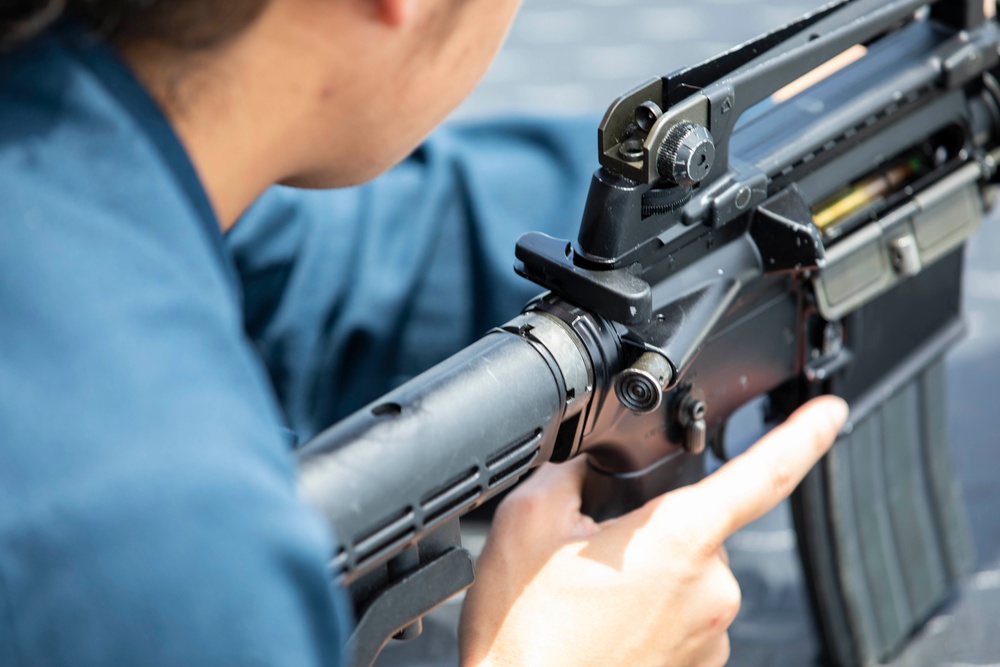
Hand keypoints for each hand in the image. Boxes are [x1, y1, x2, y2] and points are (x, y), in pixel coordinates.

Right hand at [459, 396, 848, 666]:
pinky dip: (647, 606)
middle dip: (651, 524)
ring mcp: (709, 634)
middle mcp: (711, 588)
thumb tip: (589, 467)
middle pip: (697, 524)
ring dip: (646, 570)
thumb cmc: (527, 633)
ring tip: (586, 597)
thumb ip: (570, 472)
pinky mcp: (698, 664)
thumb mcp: (527, 520)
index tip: (830, 411)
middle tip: (590, 551)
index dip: (804, 434)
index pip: (763, 473)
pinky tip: (600, 620)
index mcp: (679, 538)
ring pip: (686, 570)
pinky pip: (682, 612)